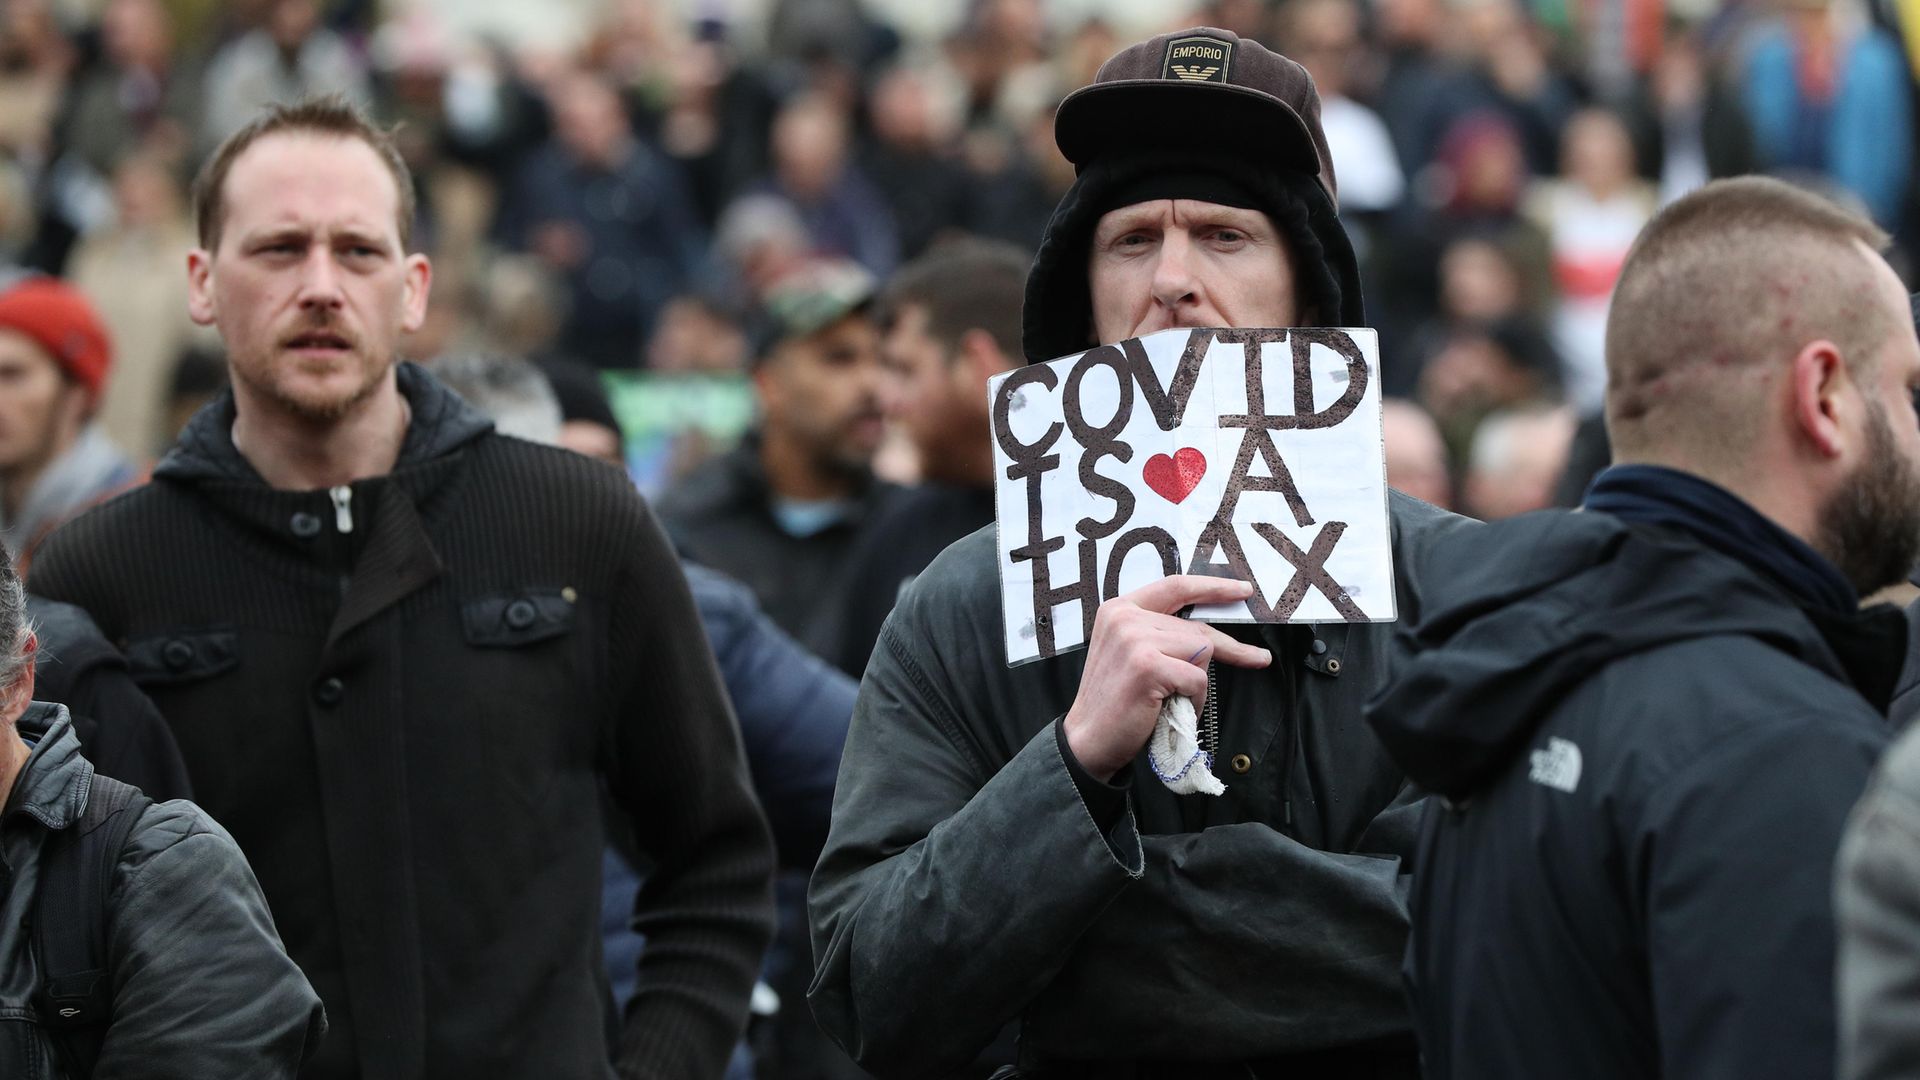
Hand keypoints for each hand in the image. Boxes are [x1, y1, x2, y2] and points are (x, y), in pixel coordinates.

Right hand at [1062, 575, 1272, 781]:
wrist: (1087, 740)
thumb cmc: (1115, 703)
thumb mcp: (1130, 654)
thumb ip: (1158, 633)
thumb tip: (1207, 633)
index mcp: (1119, 609)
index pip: (1175, 587)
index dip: (1213, 587)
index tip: (1242, 591)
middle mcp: (1125, 617)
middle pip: (1196, 628)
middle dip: (1230, 649)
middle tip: (1258, 658)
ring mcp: (1135, 639)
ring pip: (1202, 651)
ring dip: (1197, 683)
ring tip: (1173, 701)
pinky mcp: (1148, 665)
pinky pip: (1197, 678)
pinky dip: (1193, 701)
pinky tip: (1170, 710)